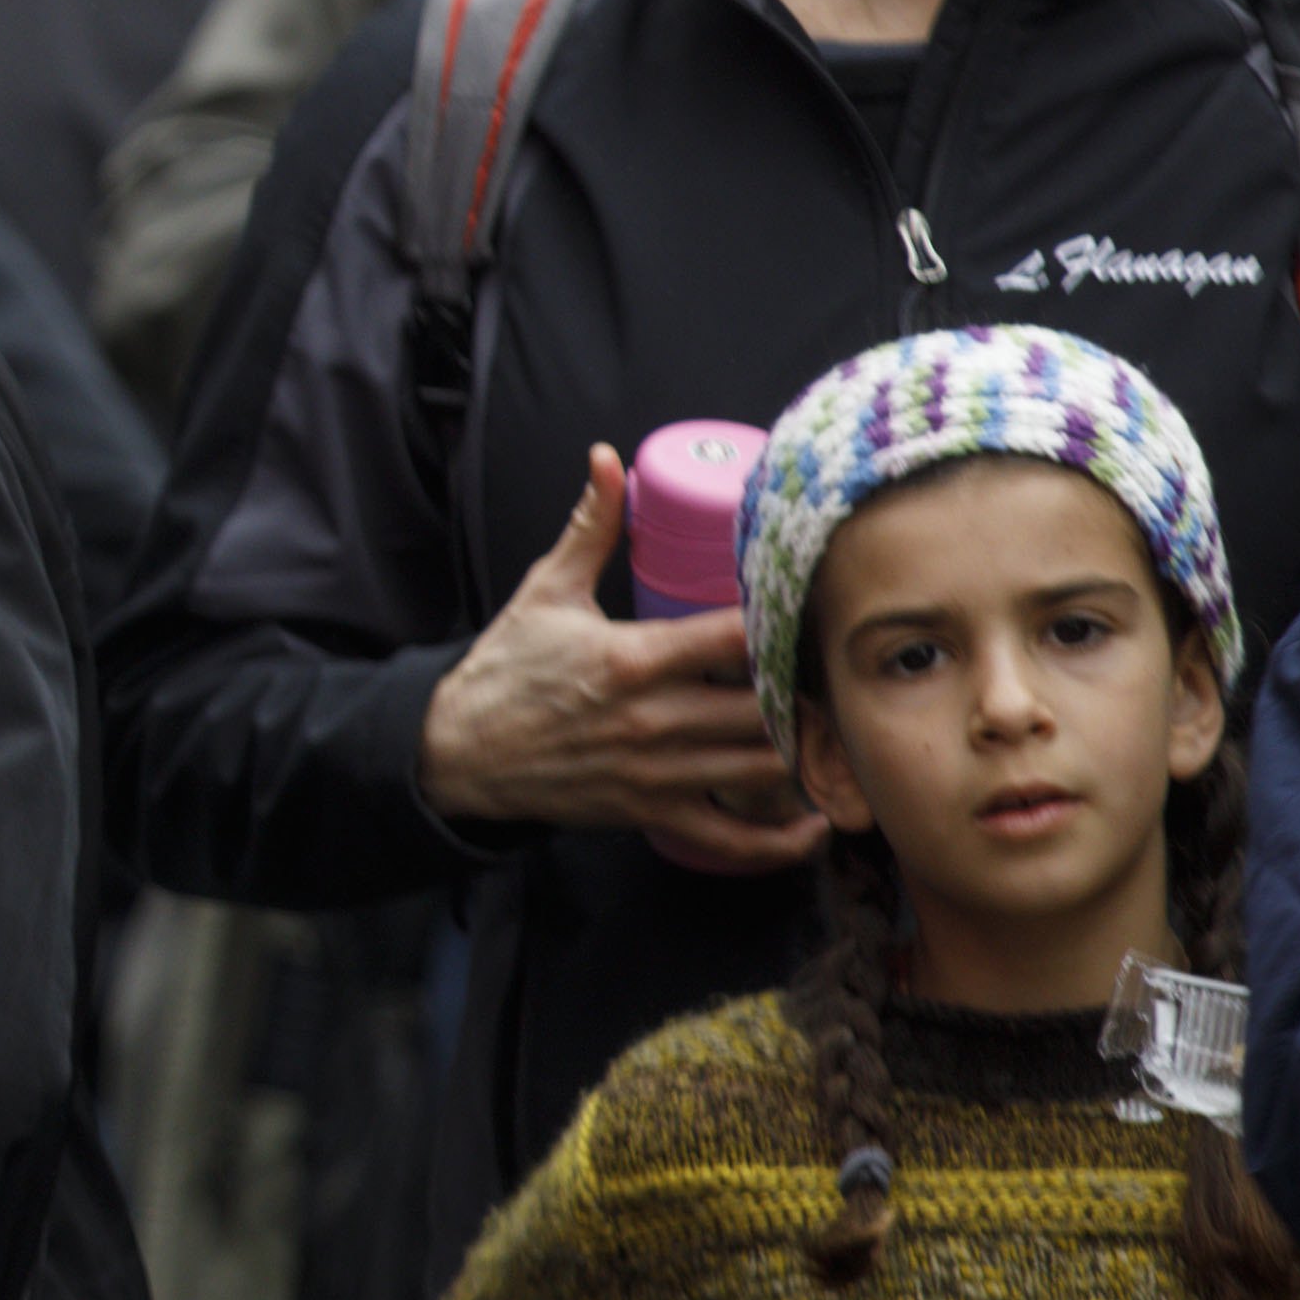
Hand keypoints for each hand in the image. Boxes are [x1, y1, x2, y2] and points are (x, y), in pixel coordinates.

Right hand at [420, 450, 813, 868]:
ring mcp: (655, 774)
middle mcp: (652, 721)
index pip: (734, 639)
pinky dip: (781, 842)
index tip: (810, 611)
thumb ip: (590, 526)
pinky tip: (816, 823)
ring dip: (807, 757)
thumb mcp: (546, 590)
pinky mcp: (650, 815)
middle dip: (810, 695)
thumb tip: (608, 458)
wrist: (456, 750)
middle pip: (765, 709)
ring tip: (837, 736)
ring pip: (762, 773)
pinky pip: (731, 840)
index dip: (783, 625)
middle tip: (842, 678)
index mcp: (632, 659)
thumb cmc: (506, 669)